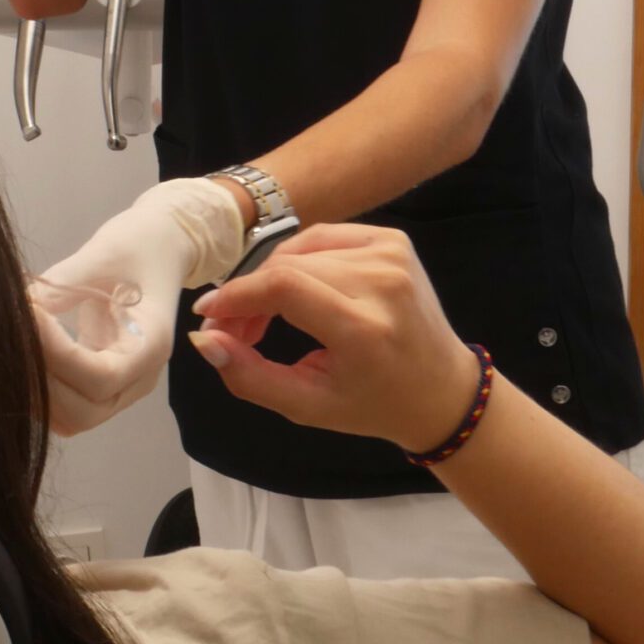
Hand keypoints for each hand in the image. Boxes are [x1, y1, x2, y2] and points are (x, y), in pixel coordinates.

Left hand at [31, 176, 245, 433]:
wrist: (159, 247)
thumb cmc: (138, 244)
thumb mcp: (102, 254)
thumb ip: (59, 286)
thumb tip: (16, 311)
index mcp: (150, 345)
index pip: (100, 377)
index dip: (55, 354)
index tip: (27, 315)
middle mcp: (138, 378)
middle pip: (83, 412)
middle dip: (41, 380)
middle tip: (14, 334)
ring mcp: (121, 387)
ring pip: (70, 418)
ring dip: (35, 390)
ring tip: (13, 343)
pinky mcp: (99, 385)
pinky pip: (64, 406)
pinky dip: (37, 388)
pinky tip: (21, 352)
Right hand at [187, 225, 483, 452]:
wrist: (440, 388)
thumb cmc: (372, 404)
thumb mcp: (306, 406)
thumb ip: (249, 376)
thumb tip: (204, 339)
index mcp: (365, 328)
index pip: (284, 287)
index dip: (236, 295)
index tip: (209, 315)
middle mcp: (382, 281)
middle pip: (287, 267)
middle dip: (248, 296)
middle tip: (233, 332)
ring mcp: (392, 253)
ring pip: (300, 249)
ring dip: (269, 279)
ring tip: (261, 319)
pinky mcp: (394, 240)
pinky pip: (323, 237)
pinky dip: (298, 261)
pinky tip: (294, 292)